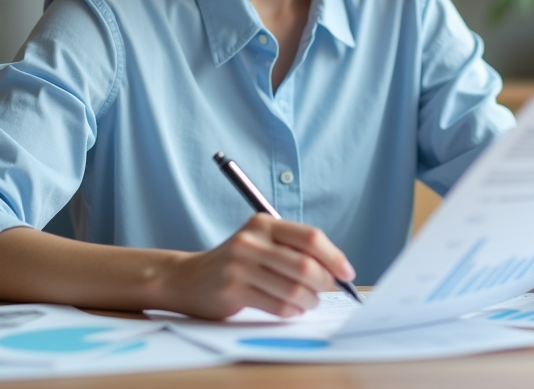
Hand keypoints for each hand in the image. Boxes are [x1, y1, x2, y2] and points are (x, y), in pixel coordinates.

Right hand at [162, 214, 354, 319]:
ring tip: (308, 301)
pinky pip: (278, 306)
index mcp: (263, 223)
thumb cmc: (234, 262)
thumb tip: (336, 269)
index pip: (310, 237)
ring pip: (294, 289)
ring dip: (310, 300)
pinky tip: (292, 308)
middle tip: (327, 290)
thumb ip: (293, 249)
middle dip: (325, 282)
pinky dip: (293, 311)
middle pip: (305, 265)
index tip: (347, 272)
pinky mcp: (233, 291)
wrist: (187, 278)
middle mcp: (251, 241)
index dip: (334, 256)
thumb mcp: (260, 242)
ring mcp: (240, 266)